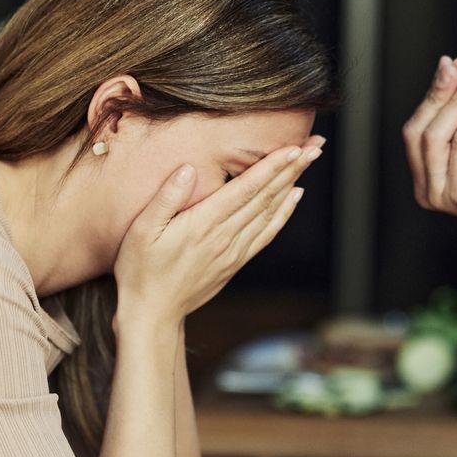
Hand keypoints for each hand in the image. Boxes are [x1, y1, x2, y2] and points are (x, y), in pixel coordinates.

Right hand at [113, 136, 322, 326]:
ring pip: (271, 211)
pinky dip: (284, 213)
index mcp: (203, 224)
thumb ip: (166, 198)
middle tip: (315, 144)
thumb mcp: (141, 230)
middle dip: (292, 168)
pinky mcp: (236, 261)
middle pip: (266, 196)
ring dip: (292, 183)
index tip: (294, 147)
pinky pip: (267, 233)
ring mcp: (234, 250)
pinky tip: (294, 196)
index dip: (272, 166)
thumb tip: (187, 169)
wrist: (153, 312)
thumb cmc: (141, 269)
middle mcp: (225, 236)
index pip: (246, 189)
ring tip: (310, 161)